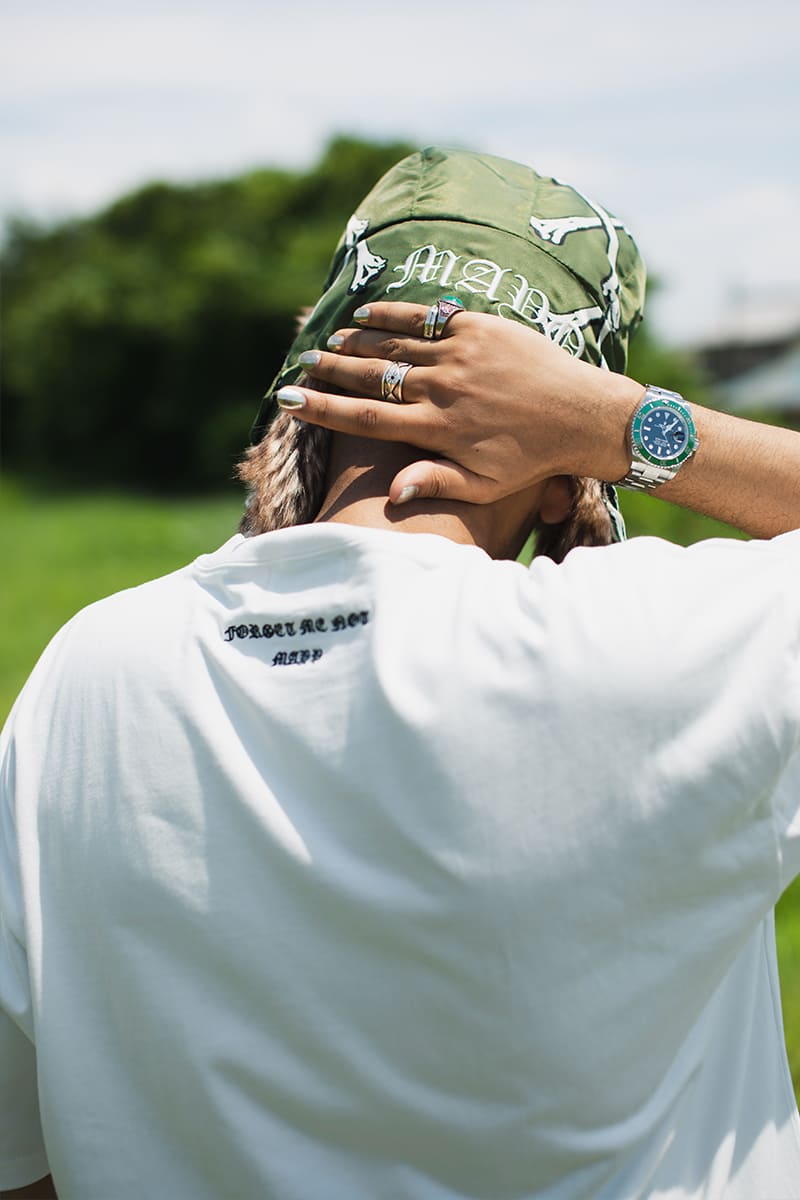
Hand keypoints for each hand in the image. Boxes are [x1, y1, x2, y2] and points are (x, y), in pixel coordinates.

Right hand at [277, 302, 641, 504]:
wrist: (584, 414)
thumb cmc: (532, 458)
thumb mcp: (485, 485)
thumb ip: (436, 483)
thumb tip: (391, 495)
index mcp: (437, 429)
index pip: (366, 419)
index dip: (323, 410)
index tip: (289, 401)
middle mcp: (441, 389)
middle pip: (370, 377)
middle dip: (331, 371)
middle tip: (302, 366)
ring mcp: (458, 354)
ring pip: (392, 343)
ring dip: (356, 341)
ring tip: (330, 341)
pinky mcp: (478, 327)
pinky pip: (425, 316)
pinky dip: (393, 313)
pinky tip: (367, 313)